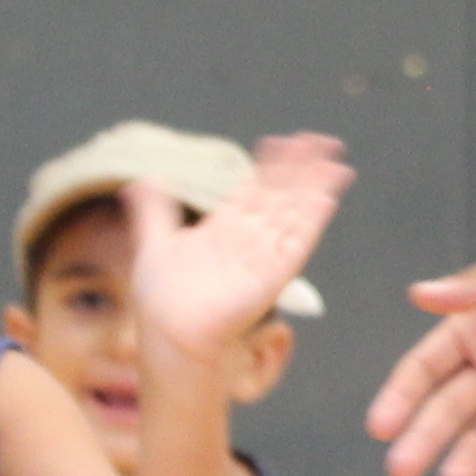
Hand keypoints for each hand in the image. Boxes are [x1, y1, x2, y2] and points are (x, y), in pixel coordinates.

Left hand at [128, 134, 354, 368]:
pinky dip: (311, 219)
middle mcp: (249, 239)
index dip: (272, 166)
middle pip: (282, 196)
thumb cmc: (162, 300)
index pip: (255, 189)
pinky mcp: (273, 274)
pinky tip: (326, 197)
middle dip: (302, 169)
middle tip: (323, 141)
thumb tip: (141, 180)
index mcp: (225, 228)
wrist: (171, 334)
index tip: (285, 141)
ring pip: (295, 213)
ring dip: (315, 187)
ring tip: (334, 162)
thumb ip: (153, 210)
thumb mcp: (155, 242)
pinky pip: (297, 242)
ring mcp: (263, 256)